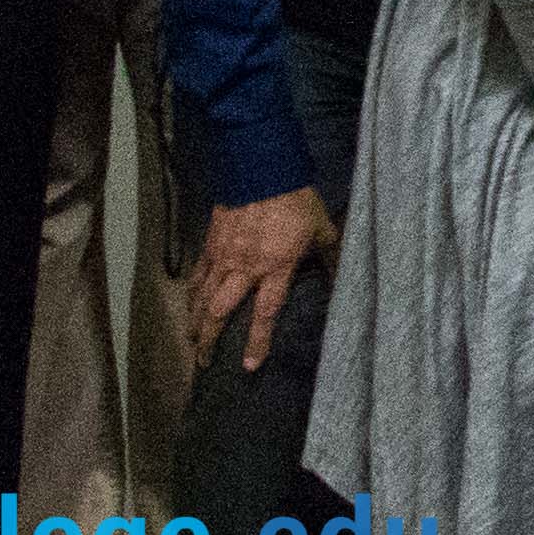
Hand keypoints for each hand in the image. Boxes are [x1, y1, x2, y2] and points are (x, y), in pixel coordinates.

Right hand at [193, 188, 336, 373]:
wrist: (263, 168)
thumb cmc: (297, 200)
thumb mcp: (322, 228)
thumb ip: (330, 255)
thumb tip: (344, 274)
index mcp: (276, 267)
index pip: (265, 313)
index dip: (257, 341)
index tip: (249, 366)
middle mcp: (246, 268)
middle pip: (221, 312)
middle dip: (209, 339)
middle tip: (203, 360)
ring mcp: (225, 255)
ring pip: (203, 296)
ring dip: (195, 320)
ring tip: (191, 339)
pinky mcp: (212, 241)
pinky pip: (198, 272)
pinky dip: (192, 289)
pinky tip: (189, 302)